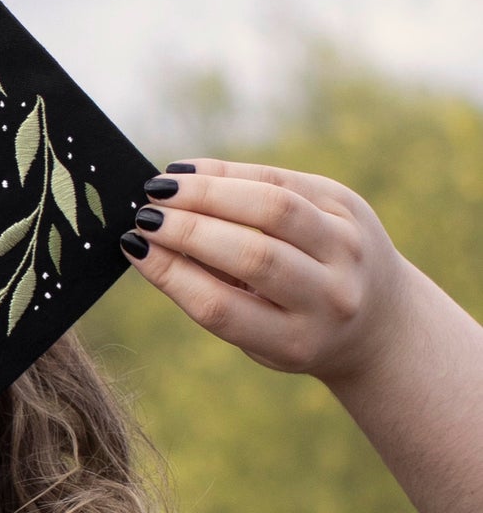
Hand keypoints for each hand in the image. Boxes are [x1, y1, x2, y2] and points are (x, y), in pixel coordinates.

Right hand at [120, 159, 407, 384]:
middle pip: (253, 254)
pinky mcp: (349, 206)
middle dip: (188, 229)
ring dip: (208, 192)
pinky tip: (189, 173)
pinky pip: (283, 180)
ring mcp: (348, 247)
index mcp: (297, 340)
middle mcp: (332, 296)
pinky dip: (230, 172)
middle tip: (143, 214)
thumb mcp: (255, 334)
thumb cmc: (290, 326)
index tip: (133, 247)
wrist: (380, 319)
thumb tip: (145, 240)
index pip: (222, 306)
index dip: (171, 273)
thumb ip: (208, 291)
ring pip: (273, 208)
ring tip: (161, 187)